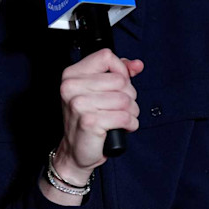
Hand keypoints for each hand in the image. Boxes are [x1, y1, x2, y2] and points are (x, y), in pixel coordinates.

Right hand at [53, 49, 143, 185]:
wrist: (75, 152)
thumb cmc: (88, 119)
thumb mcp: (100, 91)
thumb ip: (119, 73)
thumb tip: (137, 65)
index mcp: (72, 74)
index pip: (106, 56)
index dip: (120, 69)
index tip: (121, 84)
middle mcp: (71, 86)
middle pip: (120, 80)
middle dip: (129, 95)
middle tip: (121, 107)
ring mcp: (79, 104)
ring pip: (125, 99)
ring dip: (131, 112)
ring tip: (122, 118)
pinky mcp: (89, 122)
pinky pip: (124, 117)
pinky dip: (130, 124)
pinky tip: (122, 128)